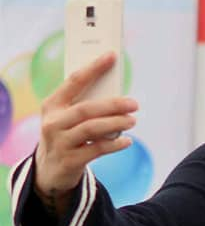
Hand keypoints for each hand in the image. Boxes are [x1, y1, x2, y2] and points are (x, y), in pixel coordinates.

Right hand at [33, 53, 137, 212]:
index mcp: (52, 105)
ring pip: (91, 129)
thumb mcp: (66, 118)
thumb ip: (85, 105)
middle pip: (86, 109)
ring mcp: (60, 142)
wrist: (49, 170)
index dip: (93, 68)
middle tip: (134, 104)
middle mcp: (53, 122)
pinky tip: (127, 141)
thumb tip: (117, 93)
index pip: (74, 81)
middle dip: (112, 104)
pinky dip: (114, 144)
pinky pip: (96, 149)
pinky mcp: (70, 161)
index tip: (112, 56)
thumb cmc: (66, 135)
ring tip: (133, 121)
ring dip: (116, 123)